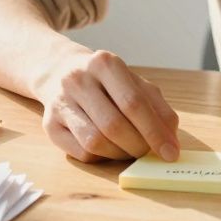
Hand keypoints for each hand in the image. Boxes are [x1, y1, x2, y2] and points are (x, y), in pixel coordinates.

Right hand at [33, 46, 179, 163]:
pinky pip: (80, 152)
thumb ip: (158, 107)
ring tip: (130, 150)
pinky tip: (108, 148)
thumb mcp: (134, 83)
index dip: (155, 132)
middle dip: (138, 146)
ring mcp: (60, 102)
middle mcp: (78, 79)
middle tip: (150, 154)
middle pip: (114, 125)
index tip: (170, 153)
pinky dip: (101, 157)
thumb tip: (171, 140)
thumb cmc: (105, 81)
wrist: (59, 71)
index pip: (134, 103)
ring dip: (120, 154)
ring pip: (95, 142)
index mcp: (105, 64)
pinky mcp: (49, 125)